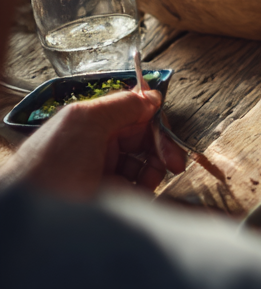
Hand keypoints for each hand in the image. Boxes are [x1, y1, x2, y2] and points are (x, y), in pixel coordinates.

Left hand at [2, 88, 185, 199]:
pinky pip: (139, 191)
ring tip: (150, 183)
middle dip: (162, 149)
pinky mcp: (108, 200)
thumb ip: (121, 104)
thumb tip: (152, 96)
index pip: (135, 114)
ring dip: (155, 172)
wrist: (36, 215)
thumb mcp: (85, 122)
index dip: (155, 122)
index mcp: (91, 124)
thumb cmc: (49, 167)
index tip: (166, 134)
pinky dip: (147, 191)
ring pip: (145, 166)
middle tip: (174, 163)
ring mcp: (103, 174)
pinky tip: (141, 194)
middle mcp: (98, 146)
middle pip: (144, 140)